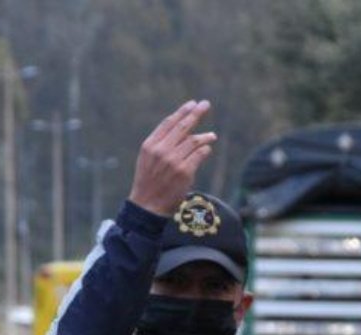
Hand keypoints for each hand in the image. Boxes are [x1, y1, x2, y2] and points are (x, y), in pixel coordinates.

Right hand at [128, 100, 216, 215]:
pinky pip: (200, 154)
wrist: (147, 205)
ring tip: (212, 136)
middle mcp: (161, 151)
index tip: (192, 104)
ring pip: (194, 141)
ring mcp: (173, 161)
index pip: (169, 123)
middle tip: (206, 104)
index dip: (182, 112)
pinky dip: (205, 150)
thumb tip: (183, 130)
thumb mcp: (148, 159)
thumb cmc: (149, 182)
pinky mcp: (185, 172)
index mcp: (150, 145)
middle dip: (196, 114)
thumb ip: (161, 144)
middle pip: (183, 127)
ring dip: (205, 137)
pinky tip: (206, 149)